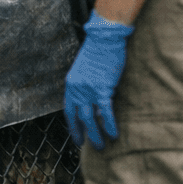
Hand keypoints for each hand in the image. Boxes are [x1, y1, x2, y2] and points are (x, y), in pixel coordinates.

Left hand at [63, 11, 133, 149]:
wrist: (104, 37)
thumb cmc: (98, 50)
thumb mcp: (85, 70)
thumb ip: (85, 85)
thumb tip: (94, 100)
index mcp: (71, 84)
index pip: (69, 110)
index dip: (73, 126)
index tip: (77, 138)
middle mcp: (77, 89)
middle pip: (78, 118)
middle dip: (83, 135)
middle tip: (90, 147)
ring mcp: (88, 89)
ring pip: (89, 119)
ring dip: (95, 135)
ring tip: (101, 146)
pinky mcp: (102, 88)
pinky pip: (104, 112)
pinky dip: (108, 124)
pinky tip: (113, 134)